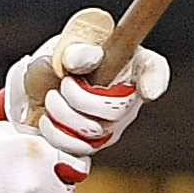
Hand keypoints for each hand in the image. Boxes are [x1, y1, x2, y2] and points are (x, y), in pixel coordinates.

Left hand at [1, 9, 150, 132]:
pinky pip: (78, 148)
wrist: (39, 85)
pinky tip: (48, 117)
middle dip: (80, 97)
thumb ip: (77, 47)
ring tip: (52, 96)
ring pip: (95, 131)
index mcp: (130, 62)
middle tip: (64, 82)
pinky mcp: (93, 144)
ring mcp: (114, 124)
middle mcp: (129, 97)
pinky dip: (55, 132)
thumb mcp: (66, 44)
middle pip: (117, 110)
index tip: (146, 92)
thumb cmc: (63, 58)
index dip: (155, 82)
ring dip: (62, 112)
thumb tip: (82, 60)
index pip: (153, 70)